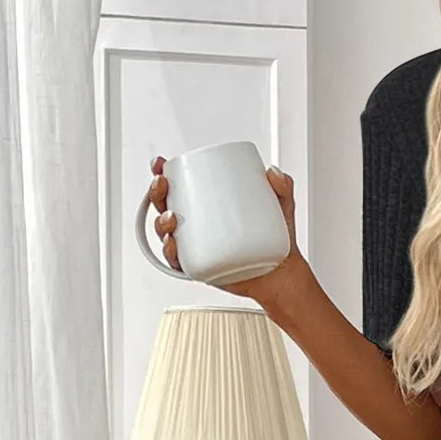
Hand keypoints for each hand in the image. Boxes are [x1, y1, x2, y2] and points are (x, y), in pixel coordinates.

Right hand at [146, 155, 308, 309]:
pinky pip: (179, 263)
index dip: (163, 173)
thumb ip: (282, 186)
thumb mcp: (283, 206)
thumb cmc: (278, 239)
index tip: (161, 164)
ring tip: (171, 218)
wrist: (284, 274)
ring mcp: (197, 246)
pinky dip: (171, 254)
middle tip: (163, 185)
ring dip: (160, 223)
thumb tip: (273, 172)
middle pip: (165, 205)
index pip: (180, 185)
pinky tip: (173, 245)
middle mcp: (198, 225)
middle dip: (157, 193)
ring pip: (167, 233)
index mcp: (209, 205)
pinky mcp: (202, 268)